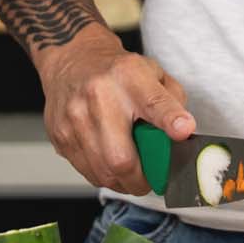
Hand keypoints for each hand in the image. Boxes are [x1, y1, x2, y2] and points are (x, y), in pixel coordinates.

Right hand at [34, 25, 195, 194]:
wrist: (73, 60)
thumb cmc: (117, 71)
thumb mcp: (153, 72)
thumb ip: (172, 100)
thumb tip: (183, 132)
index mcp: (128, 76)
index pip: (153, 102)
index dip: (171, 119)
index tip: (184, 130)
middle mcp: (98, 96)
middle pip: (120, 157)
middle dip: (141, 179)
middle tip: (152, 180)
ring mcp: (74, 118)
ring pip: (102, 172)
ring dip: (124, 182)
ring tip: (133, 174)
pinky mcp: (59, 136)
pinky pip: (86, 171)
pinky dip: (105, 176)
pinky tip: (111, 164)